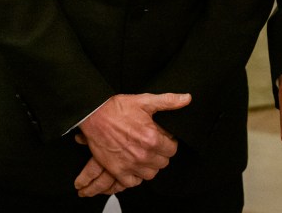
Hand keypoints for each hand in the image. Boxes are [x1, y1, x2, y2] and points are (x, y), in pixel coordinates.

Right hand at [73, 92, 191, 196]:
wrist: (94, 115)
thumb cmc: (118, 108)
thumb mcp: (145, 101)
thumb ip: (168, 101)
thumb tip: (187, 99)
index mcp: (152, 138)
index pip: (172, 149)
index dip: (169, 143)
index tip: (162, 139)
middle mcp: (143, 154)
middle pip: (163, 163)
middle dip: (160, 154)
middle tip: (153, 145)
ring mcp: (130, 164)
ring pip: (150, 174)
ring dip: (149, 166)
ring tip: (144, 155)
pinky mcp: (117, 171)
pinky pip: (133, 182)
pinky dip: (135, 176)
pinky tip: (133, 164)